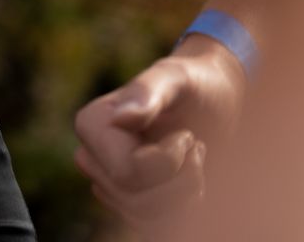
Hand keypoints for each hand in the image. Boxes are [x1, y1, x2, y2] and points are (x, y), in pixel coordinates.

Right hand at [74, 39, 244, 233]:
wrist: (213, 103)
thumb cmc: (195, 84)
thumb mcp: (177, 78)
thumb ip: (148, 91)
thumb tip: (118, 118)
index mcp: (91, 124)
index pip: (127, 173)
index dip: (168, 163)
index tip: (187, 136)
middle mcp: (90, 157)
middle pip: (136, 201)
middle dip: (180, 182)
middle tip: (198, 148)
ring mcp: (108, 184)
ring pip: (146, 219)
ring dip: (185, 198)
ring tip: (198, 164)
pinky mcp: (129, 203)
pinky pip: (152, 228)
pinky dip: (182, 213)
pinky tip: (194, 184)